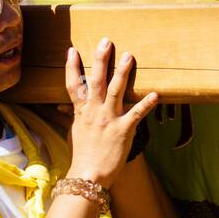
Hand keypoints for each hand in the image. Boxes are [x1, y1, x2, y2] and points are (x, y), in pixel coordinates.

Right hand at [63, 39, 157, 190]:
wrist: (88, 176)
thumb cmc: (83, 153)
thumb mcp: (74, 131)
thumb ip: (72, 115)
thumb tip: (63, 106)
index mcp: (81, 112)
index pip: (74, 85)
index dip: (72, 68)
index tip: (71, 50)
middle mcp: (94, 112)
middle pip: (96, 81)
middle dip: (100, 60)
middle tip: (106, 41)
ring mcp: (109, 119)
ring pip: (116, 91)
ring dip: (122, 72)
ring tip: (129, 55)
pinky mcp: (123, 129)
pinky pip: (136, 114)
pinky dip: (146, 104)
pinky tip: (155, 94)